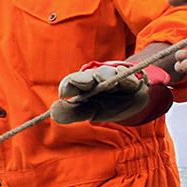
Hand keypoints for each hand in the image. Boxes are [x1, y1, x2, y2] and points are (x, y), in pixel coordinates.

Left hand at [50, 62, 171, 125]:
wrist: (133, 103)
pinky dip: (129, 80)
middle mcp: (95, 77)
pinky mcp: (129, 76)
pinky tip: (131, 84)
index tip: (64, 94)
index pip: (70, 82)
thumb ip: (71, 113)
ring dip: (109, 78)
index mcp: (81, 86)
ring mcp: (112, 75)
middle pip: (88, 75)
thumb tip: (53, 112)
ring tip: (114, 84)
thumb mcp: (89, 112)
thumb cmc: (106, 106)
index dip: (68, 86)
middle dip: (87, 78)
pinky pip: (129, 76)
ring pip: (107, 73)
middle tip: (87, 82)